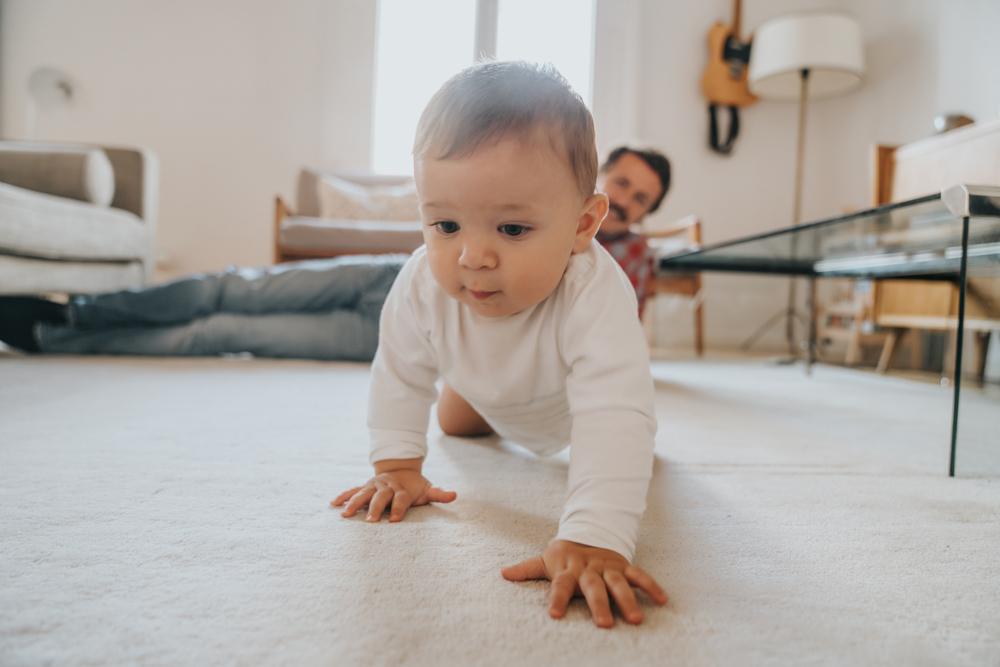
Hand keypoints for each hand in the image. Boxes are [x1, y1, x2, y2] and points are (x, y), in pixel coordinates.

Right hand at [330, 468, 456, 521]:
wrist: (400, 469)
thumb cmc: (414, 486)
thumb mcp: (427, 489)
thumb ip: (439, 494)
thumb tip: (455, 495)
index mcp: (401, 489)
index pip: (400, 499)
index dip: (398, 508)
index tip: (394, 520)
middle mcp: (386, 486)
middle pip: (380, 497)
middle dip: (375, 508)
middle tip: (370, 521)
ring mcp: (373, 485)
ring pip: (363, 493)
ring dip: (354, 503)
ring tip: (345, 514)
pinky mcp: (364, 486)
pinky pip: (352, 490)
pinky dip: (343, 496)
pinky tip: (334, 504)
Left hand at [501, 539, 667, 627]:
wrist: (587, 533)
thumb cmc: (564, 556)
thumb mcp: (545, 560)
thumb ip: (526, 569)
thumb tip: (502, 573)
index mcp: (568, 569)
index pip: (560, 585)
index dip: (557, 599)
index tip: (555, 616)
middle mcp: (589, 569)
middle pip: (594, 588)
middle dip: (599, 605)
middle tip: (604, 625)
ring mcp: (608, 567)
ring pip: (619, 584)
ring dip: (628, 600)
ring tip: (636, 620)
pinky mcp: (624, 565)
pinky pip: (640, 576)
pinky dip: (651, 586)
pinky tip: (663, 601)